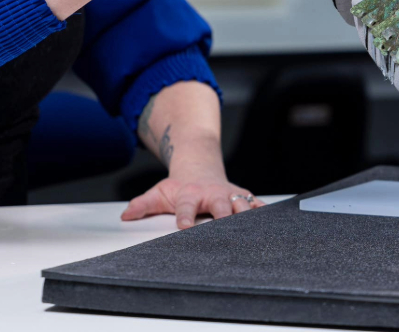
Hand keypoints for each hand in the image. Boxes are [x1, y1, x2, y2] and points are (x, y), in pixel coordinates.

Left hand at [121, 171, 261, 229]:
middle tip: (227, 229)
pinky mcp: (243, 196)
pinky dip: (264, 211)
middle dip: (225, 216)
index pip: (186, 206)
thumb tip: (126, 215)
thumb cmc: (180, 186)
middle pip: (221, 205)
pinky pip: (257, 203)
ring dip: (248, 215)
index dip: (185, 216)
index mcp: (190, 194)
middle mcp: (213, 194)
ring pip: (242, 204)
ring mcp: (230, 194)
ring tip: (252, 230)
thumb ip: (143, 205)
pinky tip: (272, 223)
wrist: (200, 167)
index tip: (184, 226)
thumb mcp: (159, 192)